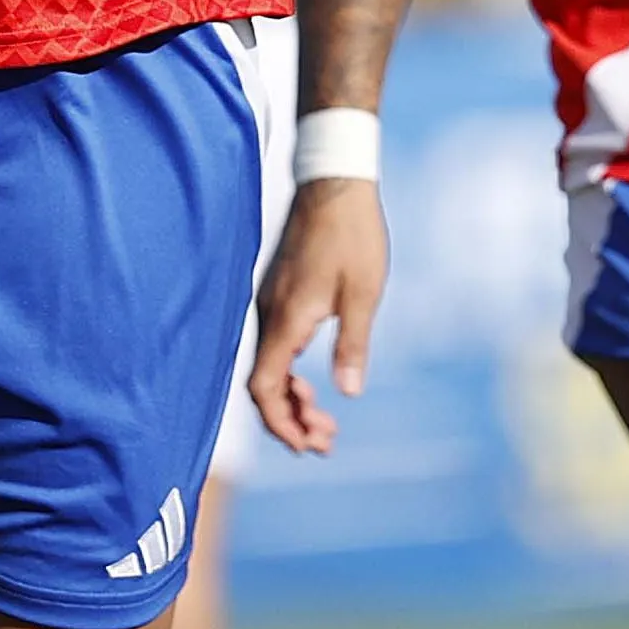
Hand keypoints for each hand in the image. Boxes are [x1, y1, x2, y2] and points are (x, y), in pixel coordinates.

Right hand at [248, 176, 388, 454]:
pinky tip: (312, 380)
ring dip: (293, 398)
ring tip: (325, 419)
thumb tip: (347, 393)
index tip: (308, 446)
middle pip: (264, 384)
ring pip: (270, 366)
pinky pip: (276, 346)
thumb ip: (353, 346)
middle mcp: (269, 314)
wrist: (335, 182)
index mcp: (286, 319)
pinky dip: (291, 373)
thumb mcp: (364, 294)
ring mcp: (271, 303)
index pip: (264, 388)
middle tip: (327, 440)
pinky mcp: (280, 293)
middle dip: (291, 419)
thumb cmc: (353, 235)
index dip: (281, 424)